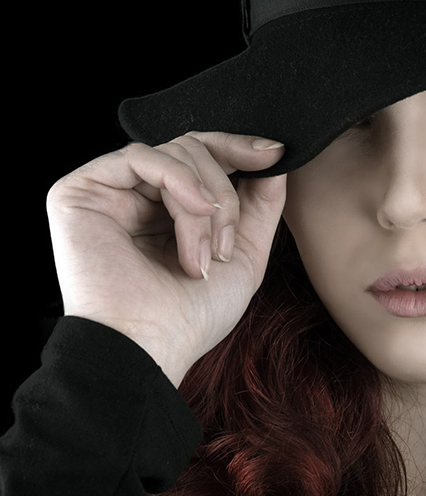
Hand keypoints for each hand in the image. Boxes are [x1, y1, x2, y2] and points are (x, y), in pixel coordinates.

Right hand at [46, 132, 287, 387]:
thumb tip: (274, 153)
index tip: (275, 155)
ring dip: (207, 202)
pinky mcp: (79, 191)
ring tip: (207, 254)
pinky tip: (196, 214)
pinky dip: (180, 182)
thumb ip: (260, 202)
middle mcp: (136, 196)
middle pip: (194, 149)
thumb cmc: (193, 314)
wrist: (152, 347)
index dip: (240, 149)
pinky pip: (141, 157)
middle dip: (226, 191)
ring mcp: (107, 191)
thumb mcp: (244, 253)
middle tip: (229, 240)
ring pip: (175, 154)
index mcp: (168, 210)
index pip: (204, 157)